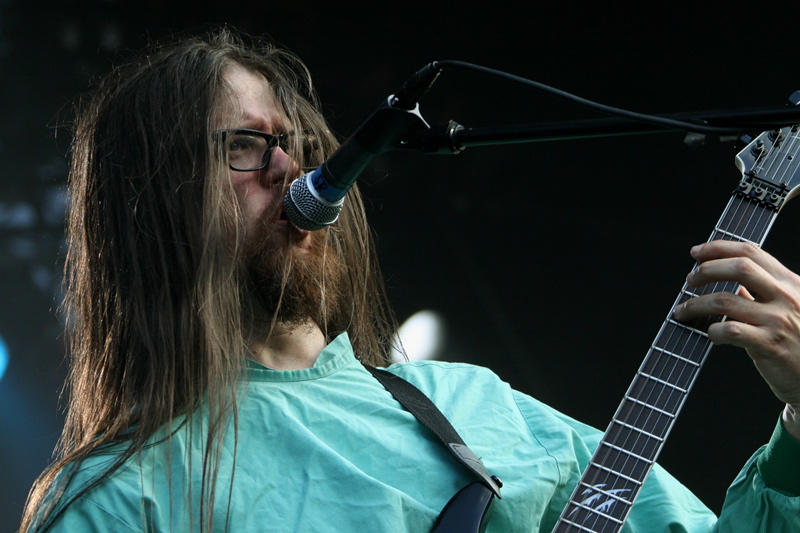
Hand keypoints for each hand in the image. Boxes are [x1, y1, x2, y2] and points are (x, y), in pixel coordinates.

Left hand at [672, 240, 799, 439]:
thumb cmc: (797, 341)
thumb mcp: (787, 306)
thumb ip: (761, 290)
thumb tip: (726, 273)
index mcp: (790, 282)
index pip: (751, 252)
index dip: (719, 248)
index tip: (696, 252)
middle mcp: (786, 297)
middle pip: (739, 267)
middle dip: (706, 270)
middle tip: (689, 280)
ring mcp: (778, 321)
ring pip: (725, 301)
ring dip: (695, 304)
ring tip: (683, 310)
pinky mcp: (770, 345)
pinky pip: (730, 330)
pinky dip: (712, 330)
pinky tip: (710, 334)